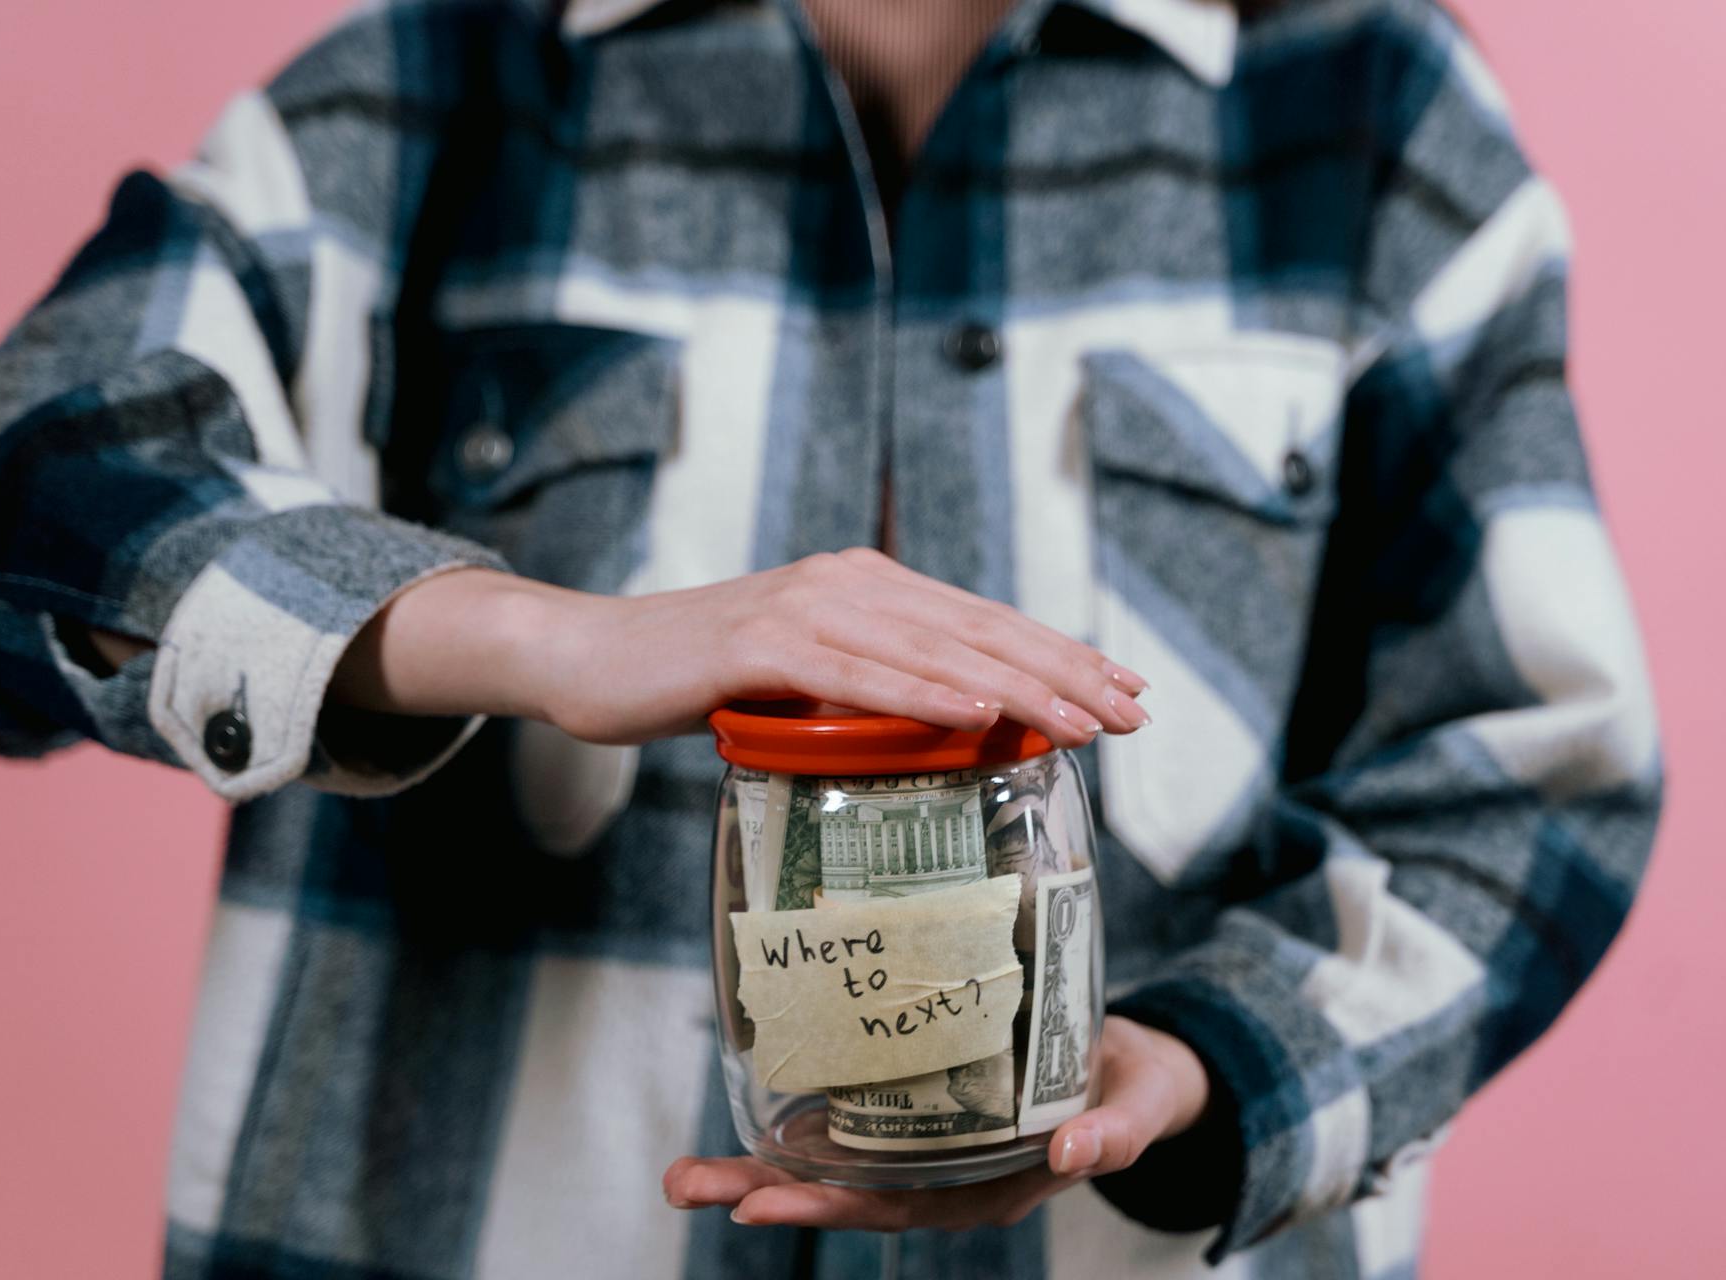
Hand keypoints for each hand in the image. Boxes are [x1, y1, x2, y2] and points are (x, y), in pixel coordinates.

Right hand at [331, 548, 1150, 744]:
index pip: (983, 621)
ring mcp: (805, 607)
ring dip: (1019, 687)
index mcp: (866, 587)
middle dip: (1066, 672)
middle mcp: (848, 582)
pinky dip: (924, 694)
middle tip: (1134, 714)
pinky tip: (978, 714)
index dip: (1061, 654)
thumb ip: (872, 692)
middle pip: (979, 629)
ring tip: (1085, 721)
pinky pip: (859, 674)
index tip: (1125, 691)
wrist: (591, 658)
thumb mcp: (805, 685)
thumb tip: (956, 729)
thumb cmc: (700, 679)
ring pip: (935, 650)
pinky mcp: (761, 642)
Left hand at [660, 1017, 1209, 1232]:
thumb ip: (1112, 1134)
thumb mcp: (1138, 1109)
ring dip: (759, 1165)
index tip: (760, 1203)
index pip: (895, 1205)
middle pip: (843, 1191)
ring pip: (834, 1162)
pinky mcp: (922, 1100)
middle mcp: (946, 1172)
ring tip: (685, 1171)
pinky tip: (746, 1101)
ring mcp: (928, 1140)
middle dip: (762, 1192)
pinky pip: (854, 1117)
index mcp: (989, 1187)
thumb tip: (1072, 1155)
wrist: (1135, 1062)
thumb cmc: (1135, 1088)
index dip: (827, 1206)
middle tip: (686, 1183)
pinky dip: (796, 1120)